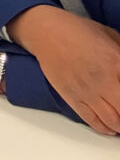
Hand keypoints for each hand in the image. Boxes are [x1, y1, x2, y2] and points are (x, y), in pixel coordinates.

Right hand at [11, 5, 119, 134]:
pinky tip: (111, 128)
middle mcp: (105, 80)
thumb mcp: (111, 36)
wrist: (46, 32)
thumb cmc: (76, 31)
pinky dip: (104, 128)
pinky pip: (92, 120)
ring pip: (113, 121)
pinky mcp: (72, 97)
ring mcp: (88, 91)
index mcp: (117, 62)